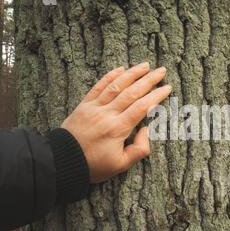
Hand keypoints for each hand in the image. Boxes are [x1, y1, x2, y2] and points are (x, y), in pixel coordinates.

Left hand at [61, 62, 170, 183]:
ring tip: (145, 65)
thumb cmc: (93, 165)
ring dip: (132, 73)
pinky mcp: (84, 105)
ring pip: (117, 86)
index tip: (167, 88)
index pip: (142, 107)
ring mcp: (95, 107)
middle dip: (149, 80)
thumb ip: (140, 149)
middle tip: (161, 71)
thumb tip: (147, 130)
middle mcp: (108, 114)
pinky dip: (110, 76)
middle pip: (132, 92)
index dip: (156, 96)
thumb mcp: (121, 165)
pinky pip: (99, 87)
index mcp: (118, 128)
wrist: (62, 162)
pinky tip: (120, 69)